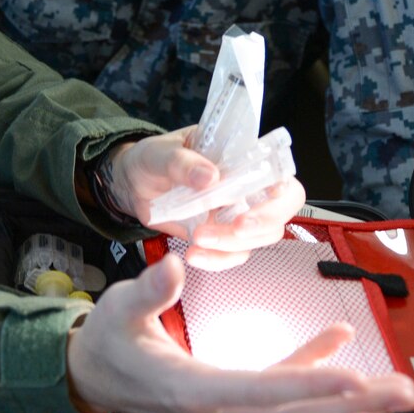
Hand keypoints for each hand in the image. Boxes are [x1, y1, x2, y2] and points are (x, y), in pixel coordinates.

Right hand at [66, 255, 413, 412]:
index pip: (257, 389)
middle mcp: (217, 412)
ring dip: (347, 395)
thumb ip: (147, 292)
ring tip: (397, 386)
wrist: (92, 376)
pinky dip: (311, 367)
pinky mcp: (233, 402)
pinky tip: (340, 339)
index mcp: (189, 390)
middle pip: (294, 410)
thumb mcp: (118, 310)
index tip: (352, 379)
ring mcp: (228, 412)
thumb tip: (174, 265)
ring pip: (296, 407)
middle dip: (350, 401)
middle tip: (404, 392)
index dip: (307, 382)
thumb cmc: (107, 341)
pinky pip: (281, 389)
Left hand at [104, 128, 306, 269]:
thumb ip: (183, 162)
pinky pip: (232, 254)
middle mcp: (246, 188)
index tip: (267, 197)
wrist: (132, 184)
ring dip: (233, 243)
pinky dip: (218, 259)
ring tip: (198, 238)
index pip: (277, 174)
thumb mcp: (161, 153)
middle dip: (262, 223)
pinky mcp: (220, 236)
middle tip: (237, 228)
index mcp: (240, 158)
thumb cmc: (153, 159)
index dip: (281, 191)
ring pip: (259, 238)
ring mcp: (235, 214)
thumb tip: (210, 176)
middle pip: (279, 212)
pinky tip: (195, 255)